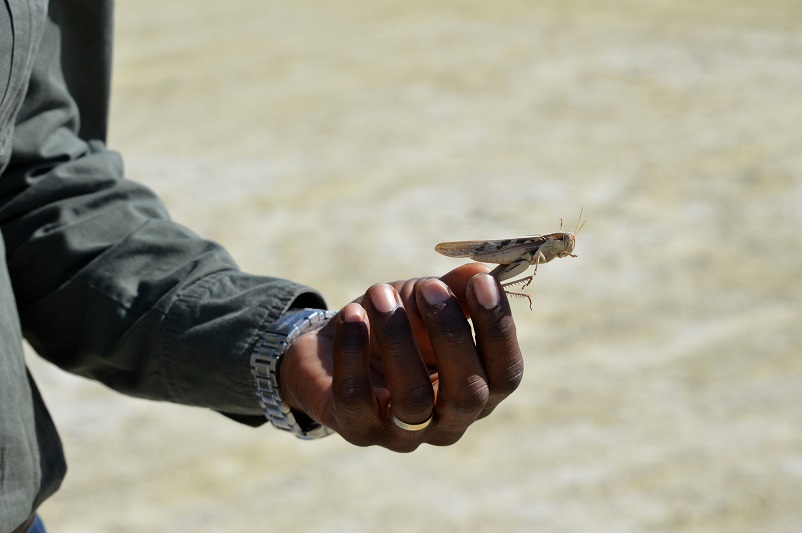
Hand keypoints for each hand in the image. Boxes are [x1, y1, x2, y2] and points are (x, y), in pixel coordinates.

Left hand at [279, 263, 522, 451]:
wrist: (332, 348)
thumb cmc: (394, 324)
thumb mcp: (424, 300)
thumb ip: (454, 288)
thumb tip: (482, 271)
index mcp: (479, 392)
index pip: (506, 375)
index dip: (498, 331)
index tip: (482, 284)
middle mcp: (449, 423)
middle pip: (468, 393)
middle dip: (452, 335)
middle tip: (429, 288)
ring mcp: (403, 435)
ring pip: (413, 399)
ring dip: (398, 338)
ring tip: (380, 293)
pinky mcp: (357, 430)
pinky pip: (356, 397)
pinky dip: (353, 352)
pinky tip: (352, 315)